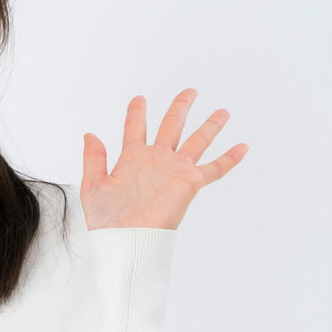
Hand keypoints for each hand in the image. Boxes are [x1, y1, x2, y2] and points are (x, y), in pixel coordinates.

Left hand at [80, 89, 248, 229]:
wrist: (125, 240)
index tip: (139, 99)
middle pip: (172, 126)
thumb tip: (89, 134)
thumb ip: (93, 159)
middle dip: (180, 108)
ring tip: (222, 112)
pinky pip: (214, 168)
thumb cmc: (107, 220)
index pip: (135, 128)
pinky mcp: (189, 183)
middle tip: (190, 92)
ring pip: (197, 141)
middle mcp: (156, 160)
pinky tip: (242, 146)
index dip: (137, 112)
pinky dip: (229, 158)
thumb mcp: (92, 186)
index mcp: (132, 159)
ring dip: (210, 126)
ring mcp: (174, 170)